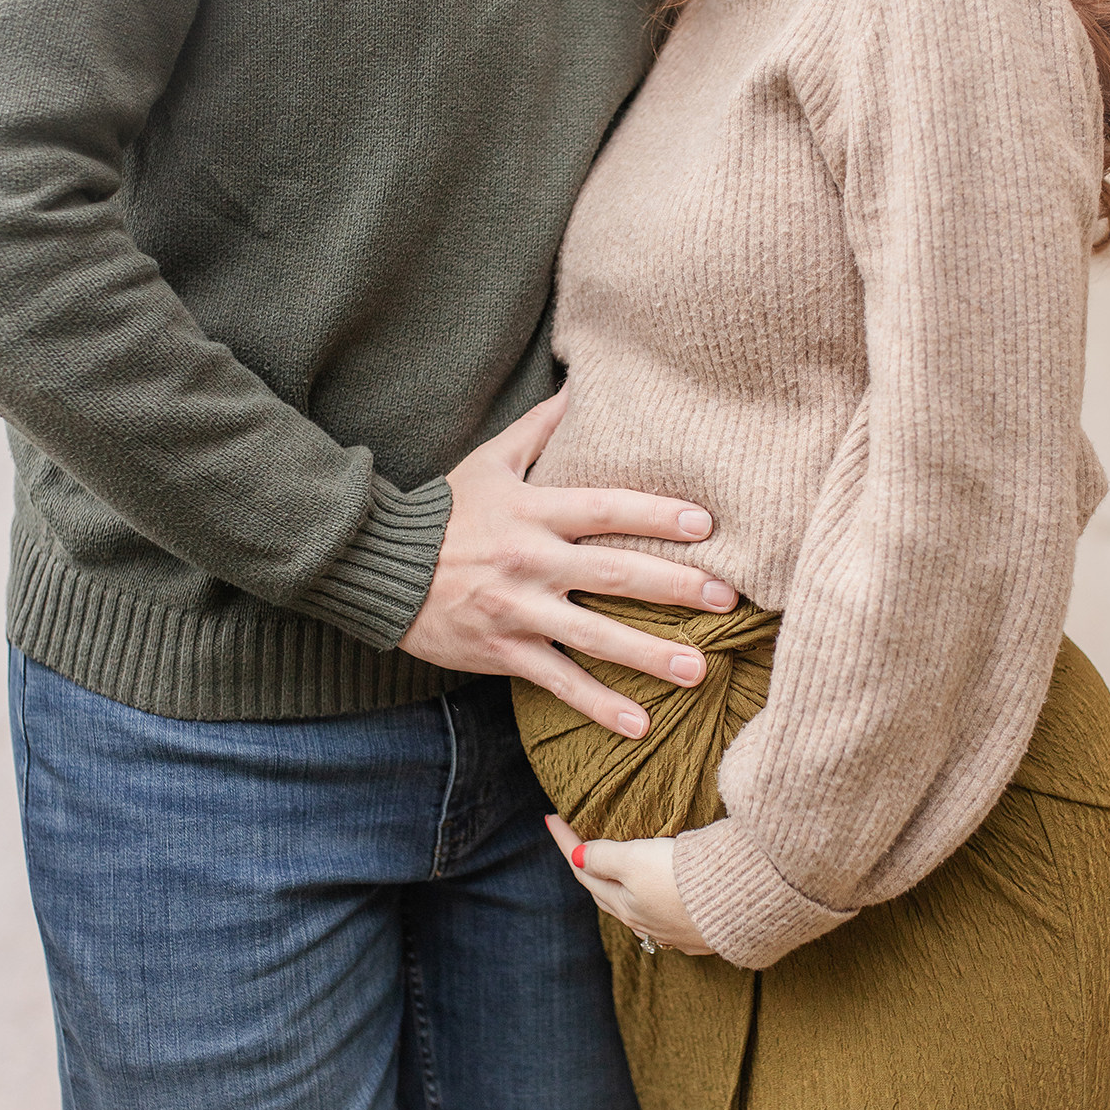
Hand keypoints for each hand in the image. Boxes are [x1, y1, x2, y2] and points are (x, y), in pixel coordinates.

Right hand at [398, 390, 737, 735]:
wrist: (381, 568)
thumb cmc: (445, 511)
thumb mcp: (490, 461)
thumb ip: (541, 429)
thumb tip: (582, 385)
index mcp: (534, 512)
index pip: (606, 508)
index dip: (656, 515)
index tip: (707, 525)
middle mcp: (530, 561)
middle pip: (613, 572)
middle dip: (674, 586)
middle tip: (727, 599)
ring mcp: (517, 610)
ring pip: (593, 636)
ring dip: (649, 654)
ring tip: (699, 670)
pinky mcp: (503, 651)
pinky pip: (559, 682)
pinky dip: (598, 705)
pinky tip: (640, 725)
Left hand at [545, 815, 714, 955]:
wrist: (745, 902)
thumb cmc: (686, 876)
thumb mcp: (636, 859)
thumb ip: (605, 857)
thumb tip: (578, 857)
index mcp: (625, 904)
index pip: (584, 870)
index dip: (566, 843)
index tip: (549, 817)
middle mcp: (646, 923)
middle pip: (607, 893)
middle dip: (589, 869)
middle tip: (577, 845)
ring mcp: (676, 931)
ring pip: (637, 909)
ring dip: (622, 890)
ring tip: (616, 874)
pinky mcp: (704, 933)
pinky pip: (669, 919)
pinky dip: (656, 904)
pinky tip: (662, 902)